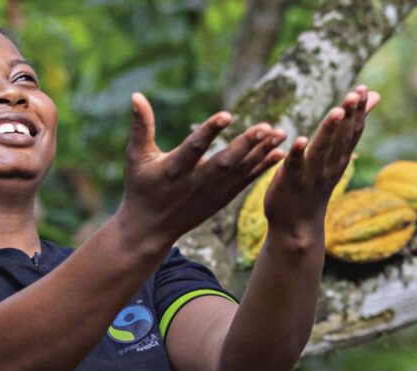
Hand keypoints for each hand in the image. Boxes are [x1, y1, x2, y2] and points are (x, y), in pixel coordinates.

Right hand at [121, 92, 286, 240]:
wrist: (149, 229)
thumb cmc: (141, 188)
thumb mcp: (136, 157)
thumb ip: (141, 126)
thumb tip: (136, 95)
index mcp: (174, 169)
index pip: (194, 148)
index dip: (210, 131)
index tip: (227, 115)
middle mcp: (195, 182)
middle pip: (224, 162)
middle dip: (246, 145)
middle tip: (266, 127)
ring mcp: (211, 193)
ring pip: (240, 171)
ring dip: (261, 153)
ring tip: (280, 133)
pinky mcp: (221, 199)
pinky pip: (245, 182)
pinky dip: (262, 168)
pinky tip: (278, 153)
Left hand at [264, 85, 380, 239]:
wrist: (296, 226)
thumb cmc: (313, 187)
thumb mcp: (333, 160)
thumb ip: (344, 135)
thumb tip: (363, 110)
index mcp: (338, 159)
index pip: (352, 132)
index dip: (358, 112)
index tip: (363, 90)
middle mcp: (328, 166)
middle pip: (341, 138)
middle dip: (349, 115)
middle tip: (355, 93)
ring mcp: (310, 175)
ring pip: (321, 150)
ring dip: (329, 130)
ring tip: (337, 111)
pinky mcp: (290, 183)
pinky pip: (294, 166)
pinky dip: (298, 153)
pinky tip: (301, 139)